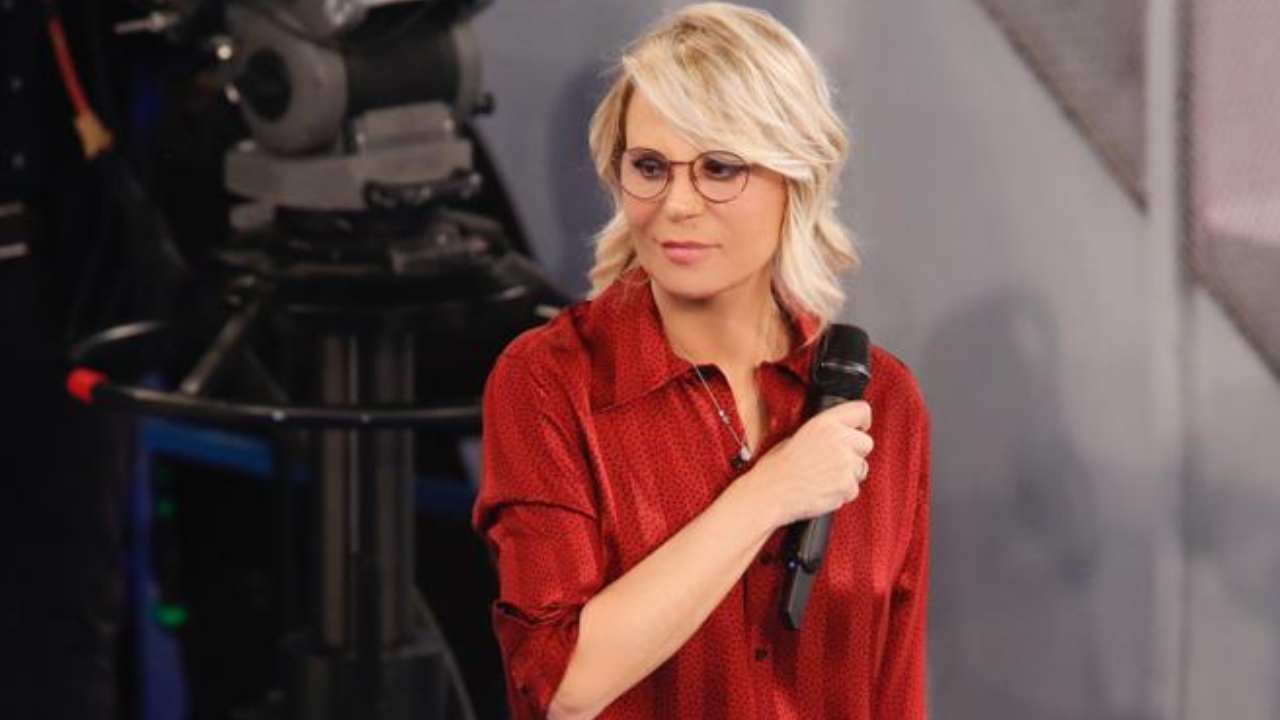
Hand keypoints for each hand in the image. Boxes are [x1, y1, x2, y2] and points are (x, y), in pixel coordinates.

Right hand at [742, 400, 873, 527]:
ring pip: (861, 469)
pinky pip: (853, 489)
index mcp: (824, 423)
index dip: (861, 422)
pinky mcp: (847, 485)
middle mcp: (838, 440)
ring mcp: (845, 463)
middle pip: (866, 443)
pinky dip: (842, 493)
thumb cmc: (776, 468)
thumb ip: (823, 432)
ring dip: (848, 474)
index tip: (859, 429)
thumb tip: (837, 436)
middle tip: (834, 461)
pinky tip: (822, 490)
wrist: (770, 493)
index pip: (861, 411)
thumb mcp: (795, 436)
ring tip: (823, 478)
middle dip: (855, 453)